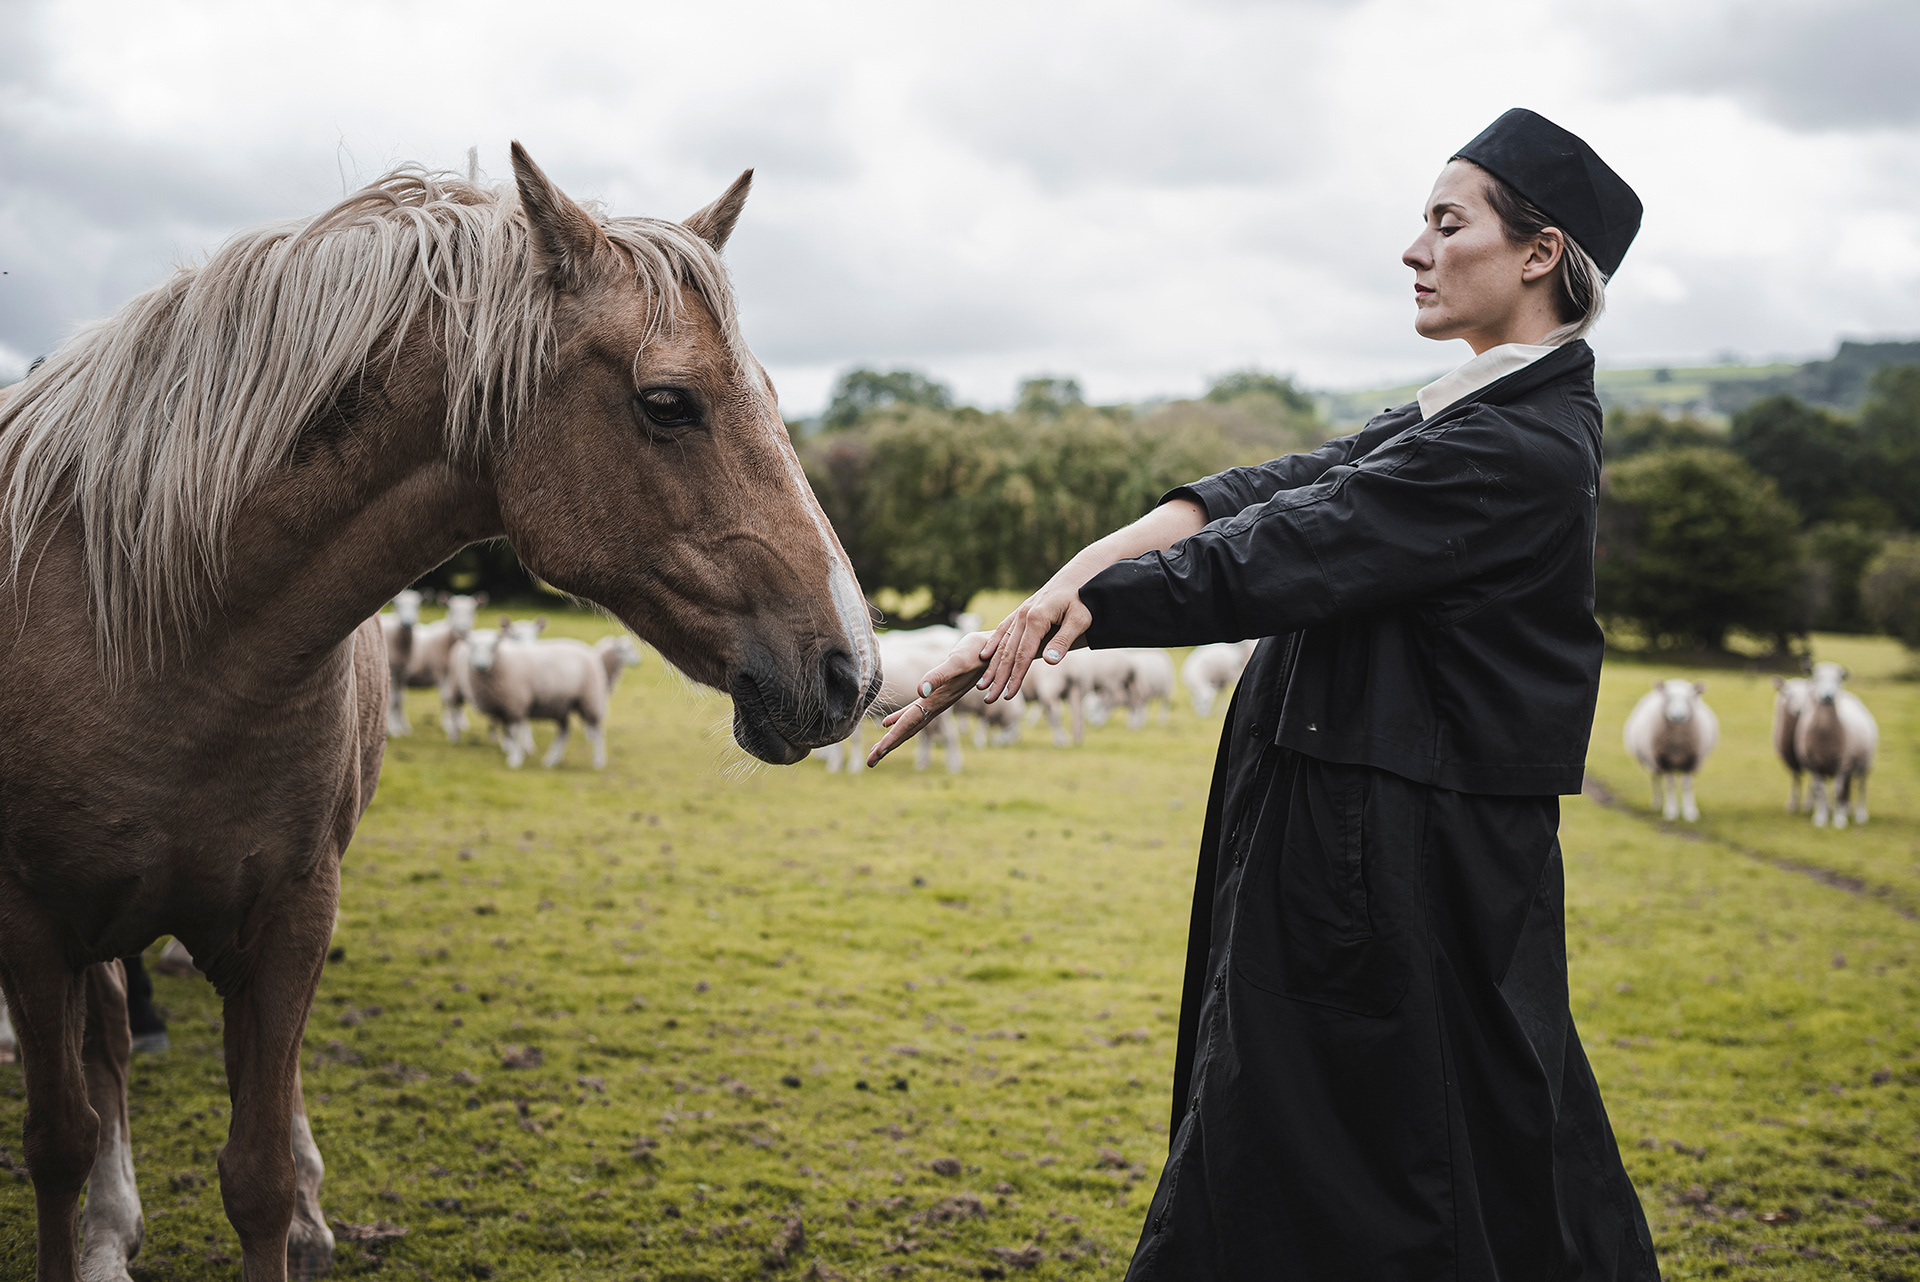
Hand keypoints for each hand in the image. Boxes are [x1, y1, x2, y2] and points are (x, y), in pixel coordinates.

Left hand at [864, 632, 993, 767]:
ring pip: (910, 723)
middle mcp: (936, 704)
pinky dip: (899, 718)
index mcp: (937, 700)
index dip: (892, 739)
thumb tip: (919, 691)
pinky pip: (914, 711)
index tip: (876, 755)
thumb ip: (939, 676)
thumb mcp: (958, 661)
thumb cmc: (978, 652)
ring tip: (877, 751)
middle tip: (870, 761)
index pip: (910, 724)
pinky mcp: (937, 692)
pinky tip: (888, 723)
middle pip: (908, 730)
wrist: (998, 649)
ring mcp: (937, 700)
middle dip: (889, 746)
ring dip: (893, 737)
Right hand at [977, 583, 1091, 702]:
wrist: (1079, 574)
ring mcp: (1021, 612)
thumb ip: (1062, 641)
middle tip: (990, 698)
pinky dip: (993, 644)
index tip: (1008, 695)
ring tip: (983, 685)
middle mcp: (1024, 615)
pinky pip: (1003, 629)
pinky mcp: (1022, 611)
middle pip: (1008, 652)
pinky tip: (985, 656)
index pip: (1023, 655)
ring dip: (992, 666)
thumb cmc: (1084, 597)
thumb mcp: (1080, 620)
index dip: (1015, 677)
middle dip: (998, 677)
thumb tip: (1048, 662)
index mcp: (1037, 619)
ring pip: (1002, 643)